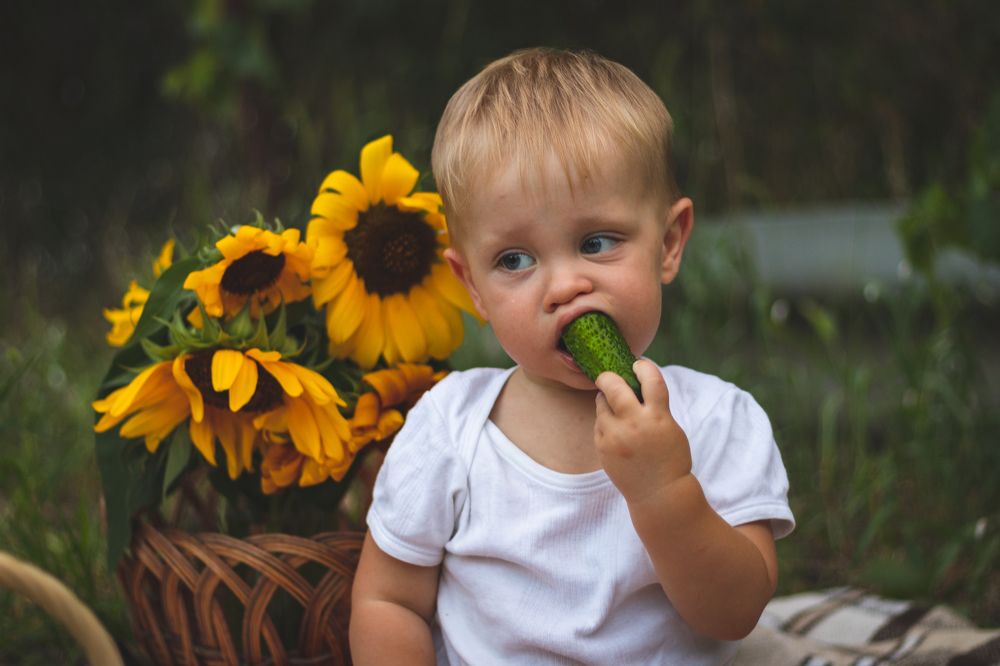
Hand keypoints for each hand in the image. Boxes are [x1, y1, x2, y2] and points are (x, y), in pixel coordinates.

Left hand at [594, 359, 691, 504]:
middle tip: (606, 376)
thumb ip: (655, 406)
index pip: (651, 378)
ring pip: (601, 405)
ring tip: (614, 407)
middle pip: (613, 386)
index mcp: (658, 416)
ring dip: (606, 401)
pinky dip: (605, 422)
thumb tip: (635, 381)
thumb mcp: (670, 427)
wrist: (659, 493)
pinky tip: (615, 430)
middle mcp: (635, 424)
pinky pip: (599, 424)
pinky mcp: (602, 447)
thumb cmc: (669, 457)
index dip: (643, 367)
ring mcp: (616, 436)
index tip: (638, 365)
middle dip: (607, 377)